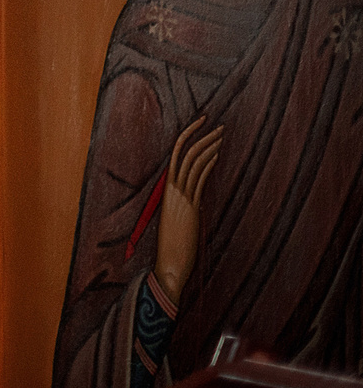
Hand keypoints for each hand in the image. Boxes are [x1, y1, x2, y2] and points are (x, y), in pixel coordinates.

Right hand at [154, 116, 225, 301]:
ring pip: (192, 162)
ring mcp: (180, 197)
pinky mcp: (189, 205)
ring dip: (207, 146)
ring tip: (220, 133)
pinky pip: (197, 178)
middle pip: (185, 155)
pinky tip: (216, 153)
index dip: (187, 139)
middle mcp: (172, 190)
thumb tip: (196, 201)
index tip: (200, 127)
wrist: (169, 263)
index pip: (177, 157)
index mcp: (167, 192)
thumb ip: (185, 208)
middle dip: (202, 137)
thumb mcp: (178, 223)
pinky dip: (206, 162)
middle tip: (216, 124)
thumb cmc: (173, 248)